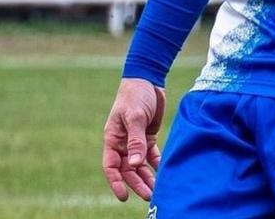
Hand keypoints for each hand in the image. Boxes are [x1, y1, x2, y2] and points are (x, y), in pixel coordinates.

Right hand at [101, 78, 166, 201]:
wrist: (148, 79)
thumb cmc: (135, 95)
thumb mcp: (135, 117)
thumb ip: (135, 141)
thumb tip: (134, 164)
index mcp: (113, 138)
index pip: (111, 165)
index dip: (116, 182)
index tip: (123, 196)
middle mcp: (122, 142)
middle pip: (127, 169)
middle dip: (136, 183)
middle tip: (148, 196)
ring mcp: (135, 141)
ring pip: (139, 165)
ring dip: (147, 177)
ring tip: (157, 190)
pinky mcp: (148, 138)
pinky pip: (151, 156)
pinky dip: (157, 165)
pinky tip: (164, 174)